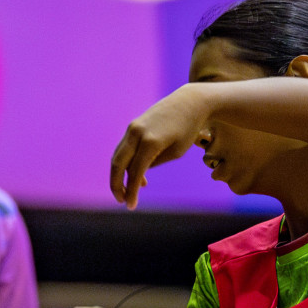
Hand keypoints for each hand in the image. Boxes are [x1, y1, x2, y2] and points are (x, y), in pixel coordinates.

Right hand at [110, 85, 211, 208]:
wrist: (190, 101)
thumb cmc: (189, 128)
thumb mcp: (176, 151)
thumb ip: (154, 162)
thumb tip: (138, 173)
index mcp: (151, 141)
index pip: (136, 172)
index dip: (131, 191)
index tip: (130, 206)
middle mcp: (137, 133)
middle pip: (118, 163)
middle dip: (116, 184)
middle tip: (121, 200)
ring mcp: (133, 127)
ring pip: (118, 155)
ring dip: (120, 174)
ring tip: (129, 191)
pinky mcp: (134, 125)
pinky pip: (125, 147)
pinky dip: (127, 162)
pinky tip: (138, 175)